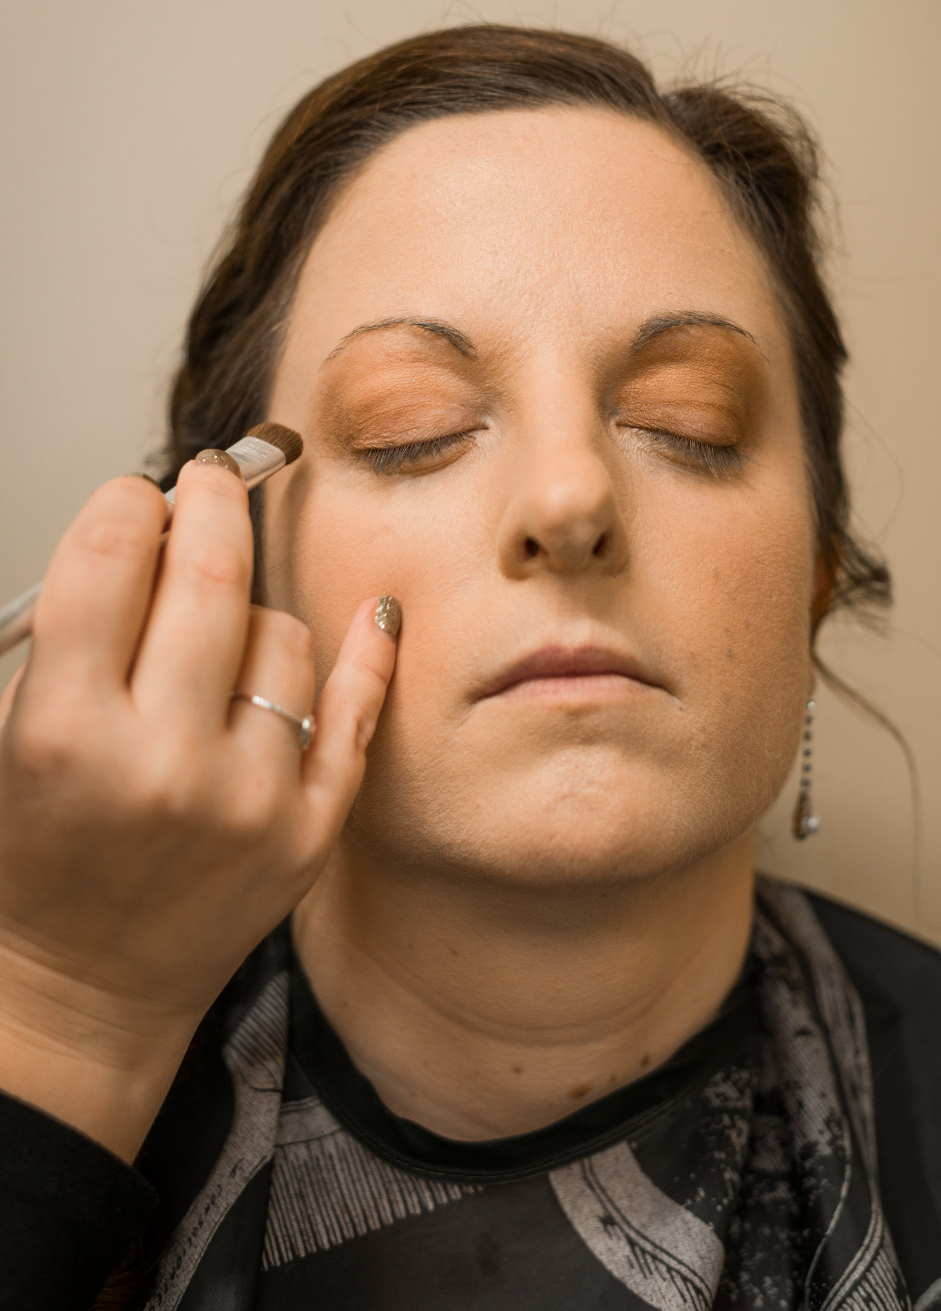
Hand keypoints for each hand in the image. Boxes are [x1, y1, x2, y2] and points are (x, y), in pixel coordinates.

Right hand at [0, 461, 396, 1157]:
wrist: (79, 987)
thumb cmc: (39, 855)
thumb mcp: (19, 728)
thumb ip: (83, 627)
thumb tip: (156, 522)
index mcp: (64, 733)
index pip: (110, 557)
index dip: (129, 502)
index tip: (140, 496)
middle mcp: (161, 764)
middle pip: (211, 573)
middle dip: (211, 502)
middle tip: (211, 485)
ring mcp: (247, 801)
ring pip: (284, 633)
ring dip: (252, 612)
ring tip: (215, 641)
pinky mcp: (307, 833)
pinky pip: (356, 712)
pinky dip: (367, 655)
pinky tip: (374, 613)